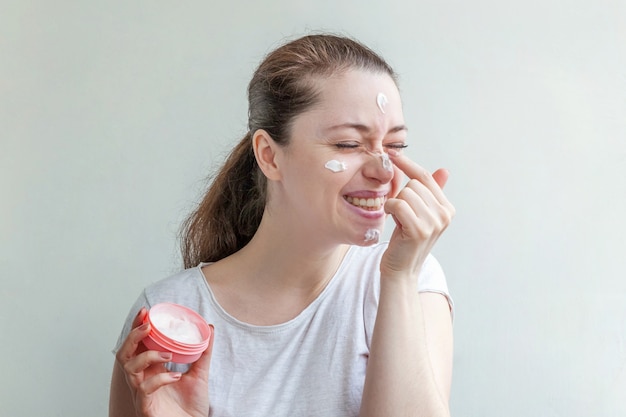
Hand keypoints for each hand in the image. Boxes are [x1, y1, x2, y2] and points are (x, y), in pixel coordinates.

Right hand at [114, 308, 213, 416]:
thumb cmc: (190, 407)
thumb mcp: (200, 374)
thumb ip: (203, 352)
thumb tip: (210, 329)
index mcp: (152, 370)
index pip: (138, 344)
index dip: (137, 327)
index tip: (146, 311)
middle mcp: (143, 379)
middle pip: (124, 353)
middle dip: (132, 336)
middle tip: (147, 326)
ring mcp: (141, 393)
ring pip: (129, 368)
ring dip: (147, 356)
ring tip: (168, 354)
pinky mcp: (145, 406)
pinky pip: (144, 389)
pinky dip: (159, 379)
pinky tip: (175, 377)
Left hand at [381, 151, 454, 278]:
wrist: (401, 271)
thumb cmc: (406, 242)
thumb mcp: (421, 215)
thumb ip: (431, 193)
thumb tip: (444, 170)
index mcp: (447, 208)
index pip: (425, 177)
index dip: (408, 164)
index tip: (392, 154)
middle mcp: (444, 215)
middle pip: (414, 184)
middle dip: (401, 196)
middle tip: (401, 216)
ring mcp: (434, 223)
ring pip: (406, 193)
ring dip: (395, 204)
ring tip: (399, 221)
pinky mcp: (419, 230)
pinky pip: (398, 204)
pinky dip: (390, 210)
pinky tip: (394, 222)